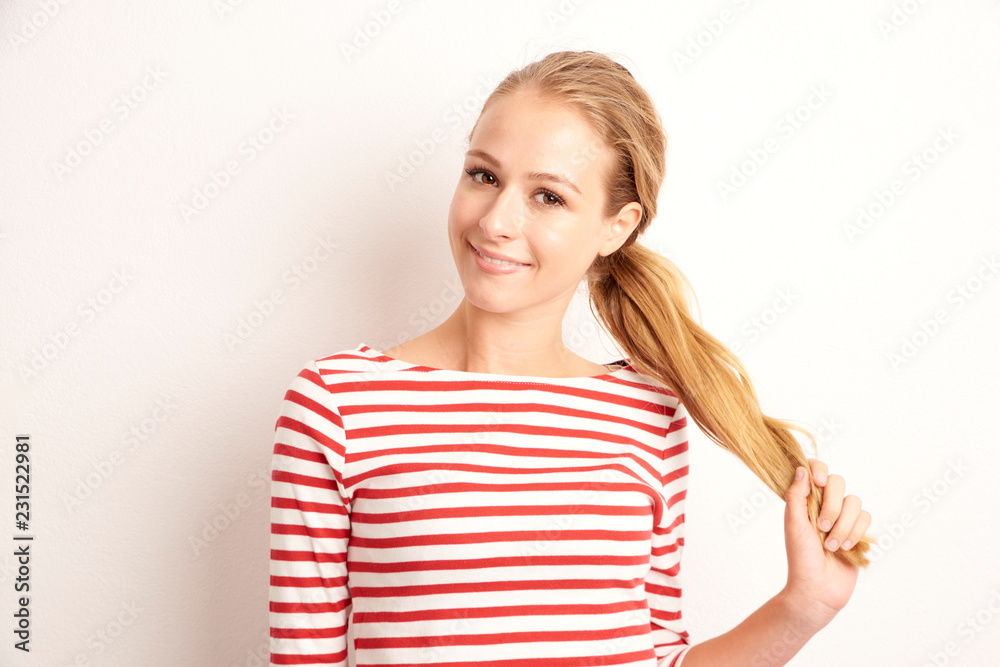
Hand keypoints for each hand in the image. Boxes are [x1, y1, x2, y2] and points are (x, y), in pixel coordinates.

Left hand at [781, 458, 871, 626]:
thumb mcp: (794, 525)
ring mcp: (842, 517)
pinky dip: (855, 533)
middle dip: (832, 505)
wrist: (818, 589)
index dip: (819, 469)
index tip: (818, 481)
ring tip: (831, 545)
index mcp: (804, 500)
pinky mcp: (857, 531)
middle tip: (821, 526)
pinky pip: (865, 517)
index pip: (814, 469)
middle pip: (838, 482)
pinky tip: (844, 549)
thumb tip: (801, 468)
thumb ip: (796, 496)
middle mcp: (823, 505)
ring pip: (854, 502)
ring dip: (843, 526)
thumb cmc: (801, 558)